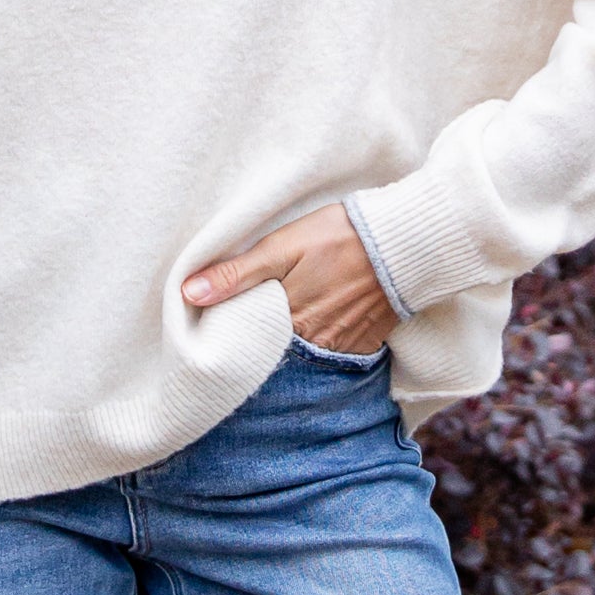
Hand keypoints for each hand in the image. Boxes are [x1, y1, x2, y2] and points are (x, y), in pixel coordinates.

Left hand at [182, 203, 392, 353]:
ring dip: (289, 349)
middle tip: (245, 333)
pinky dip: (320, 348)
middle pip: (274, 355)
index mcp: (288, 321)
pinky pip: (334, 357)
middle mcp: (314, 343)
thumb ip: (237, 274)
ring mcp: (341, 347)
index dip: (232, 337)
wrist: (404, 242)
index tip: (218, 331)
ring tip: (278, 330)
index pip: (247, 344)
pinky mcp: (364, 344)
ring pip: (303, 357)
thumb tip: (190, 294)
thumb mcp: (281, 247)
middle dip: (259, 348)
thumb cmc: (340, 237)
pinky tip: (314, 329)